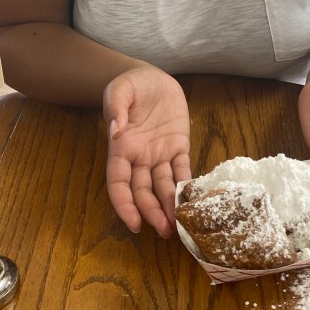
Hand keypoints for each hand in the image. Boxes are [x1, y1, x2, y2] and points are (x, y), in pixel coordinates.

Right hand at [103, 66, 190, 238]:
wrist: (151, 77)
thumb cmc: (130, 84)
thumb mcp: (118, 90)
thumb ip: (115, 109)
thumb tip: (115, 130)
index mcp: (121, 148)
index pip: (119, 183)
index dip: (124, 205)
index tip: (134, 224)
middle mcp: (140, 157)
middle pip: (144, 191)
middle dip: (152, 213)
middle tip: (164, 232)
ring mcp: (161, 154)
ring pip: (164, 186)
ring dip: (169, 206)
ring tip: (179, 226)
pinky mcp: (179, 146)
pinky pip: (183, 169)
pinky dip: (187, 186)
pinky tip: (194, 202)